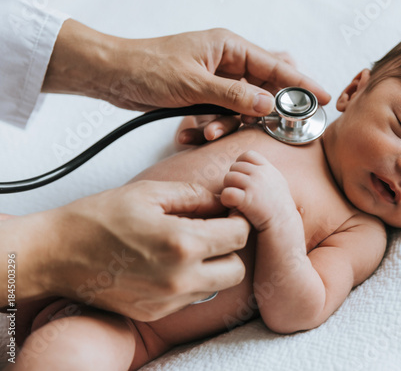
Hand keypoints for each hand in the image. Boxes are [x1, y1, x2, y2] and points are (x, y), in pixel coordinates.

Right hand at [1, 181, 249, 320]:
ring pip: (217, 287)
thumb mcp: (149, 193)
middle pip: (236, 269)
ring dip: (215, 266)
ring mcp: (167, 301)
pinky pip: (191, 298)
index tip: (228, 210)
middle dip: (232, 247)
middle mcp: (179, 278)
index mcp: (181, 243)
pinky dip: (192, 281)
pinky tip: (171, 263)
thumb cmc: (99, 217)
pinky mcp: (154, 313)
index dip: (238, 218)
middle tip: (215, 230)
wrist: (56, 253)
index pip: (238, 235)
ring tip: (192, 246)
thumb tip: (222, 200)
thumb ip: (194, 196)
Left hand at [43, 21, 330, 131]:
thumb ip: (234, 95)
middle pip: (265, 84)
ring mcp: (217, 79)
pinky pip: (223, 112)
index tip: (323, 97)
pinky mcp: (204, 95)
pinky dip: (216, 124)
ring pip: (243, 104)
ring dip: (231, 122)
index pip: (275, 65)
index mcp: (229, 47)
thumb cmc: (148, 68)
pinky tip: (199, 132)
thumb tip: (269, 103)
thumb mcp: (194, 84)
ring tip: (209, 131)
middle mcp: (227, 62)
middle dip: (271, 107)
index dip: (301, 84)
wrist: (115, 75)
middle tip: (281, 124)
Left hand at [221, 151, 296, 231]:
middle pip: (235, 167)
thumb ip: (265, 171)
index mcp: (268, 168)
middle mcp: (261, 174)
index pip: (248, 154)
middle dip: (233, 178)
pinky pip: (226, 193)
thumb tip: (249, 162)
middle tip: (238, 192)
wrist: (283, 225)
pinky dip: (226, 199)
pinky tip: (232, 206)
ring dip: (228, 188)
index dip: (241, 163)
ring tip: (235, 199)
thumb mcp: (277, 182)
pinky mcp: (246, 200)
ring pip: (228, 178)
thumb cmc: (278, 206)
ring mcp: (253, 186)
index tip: (242, 176)